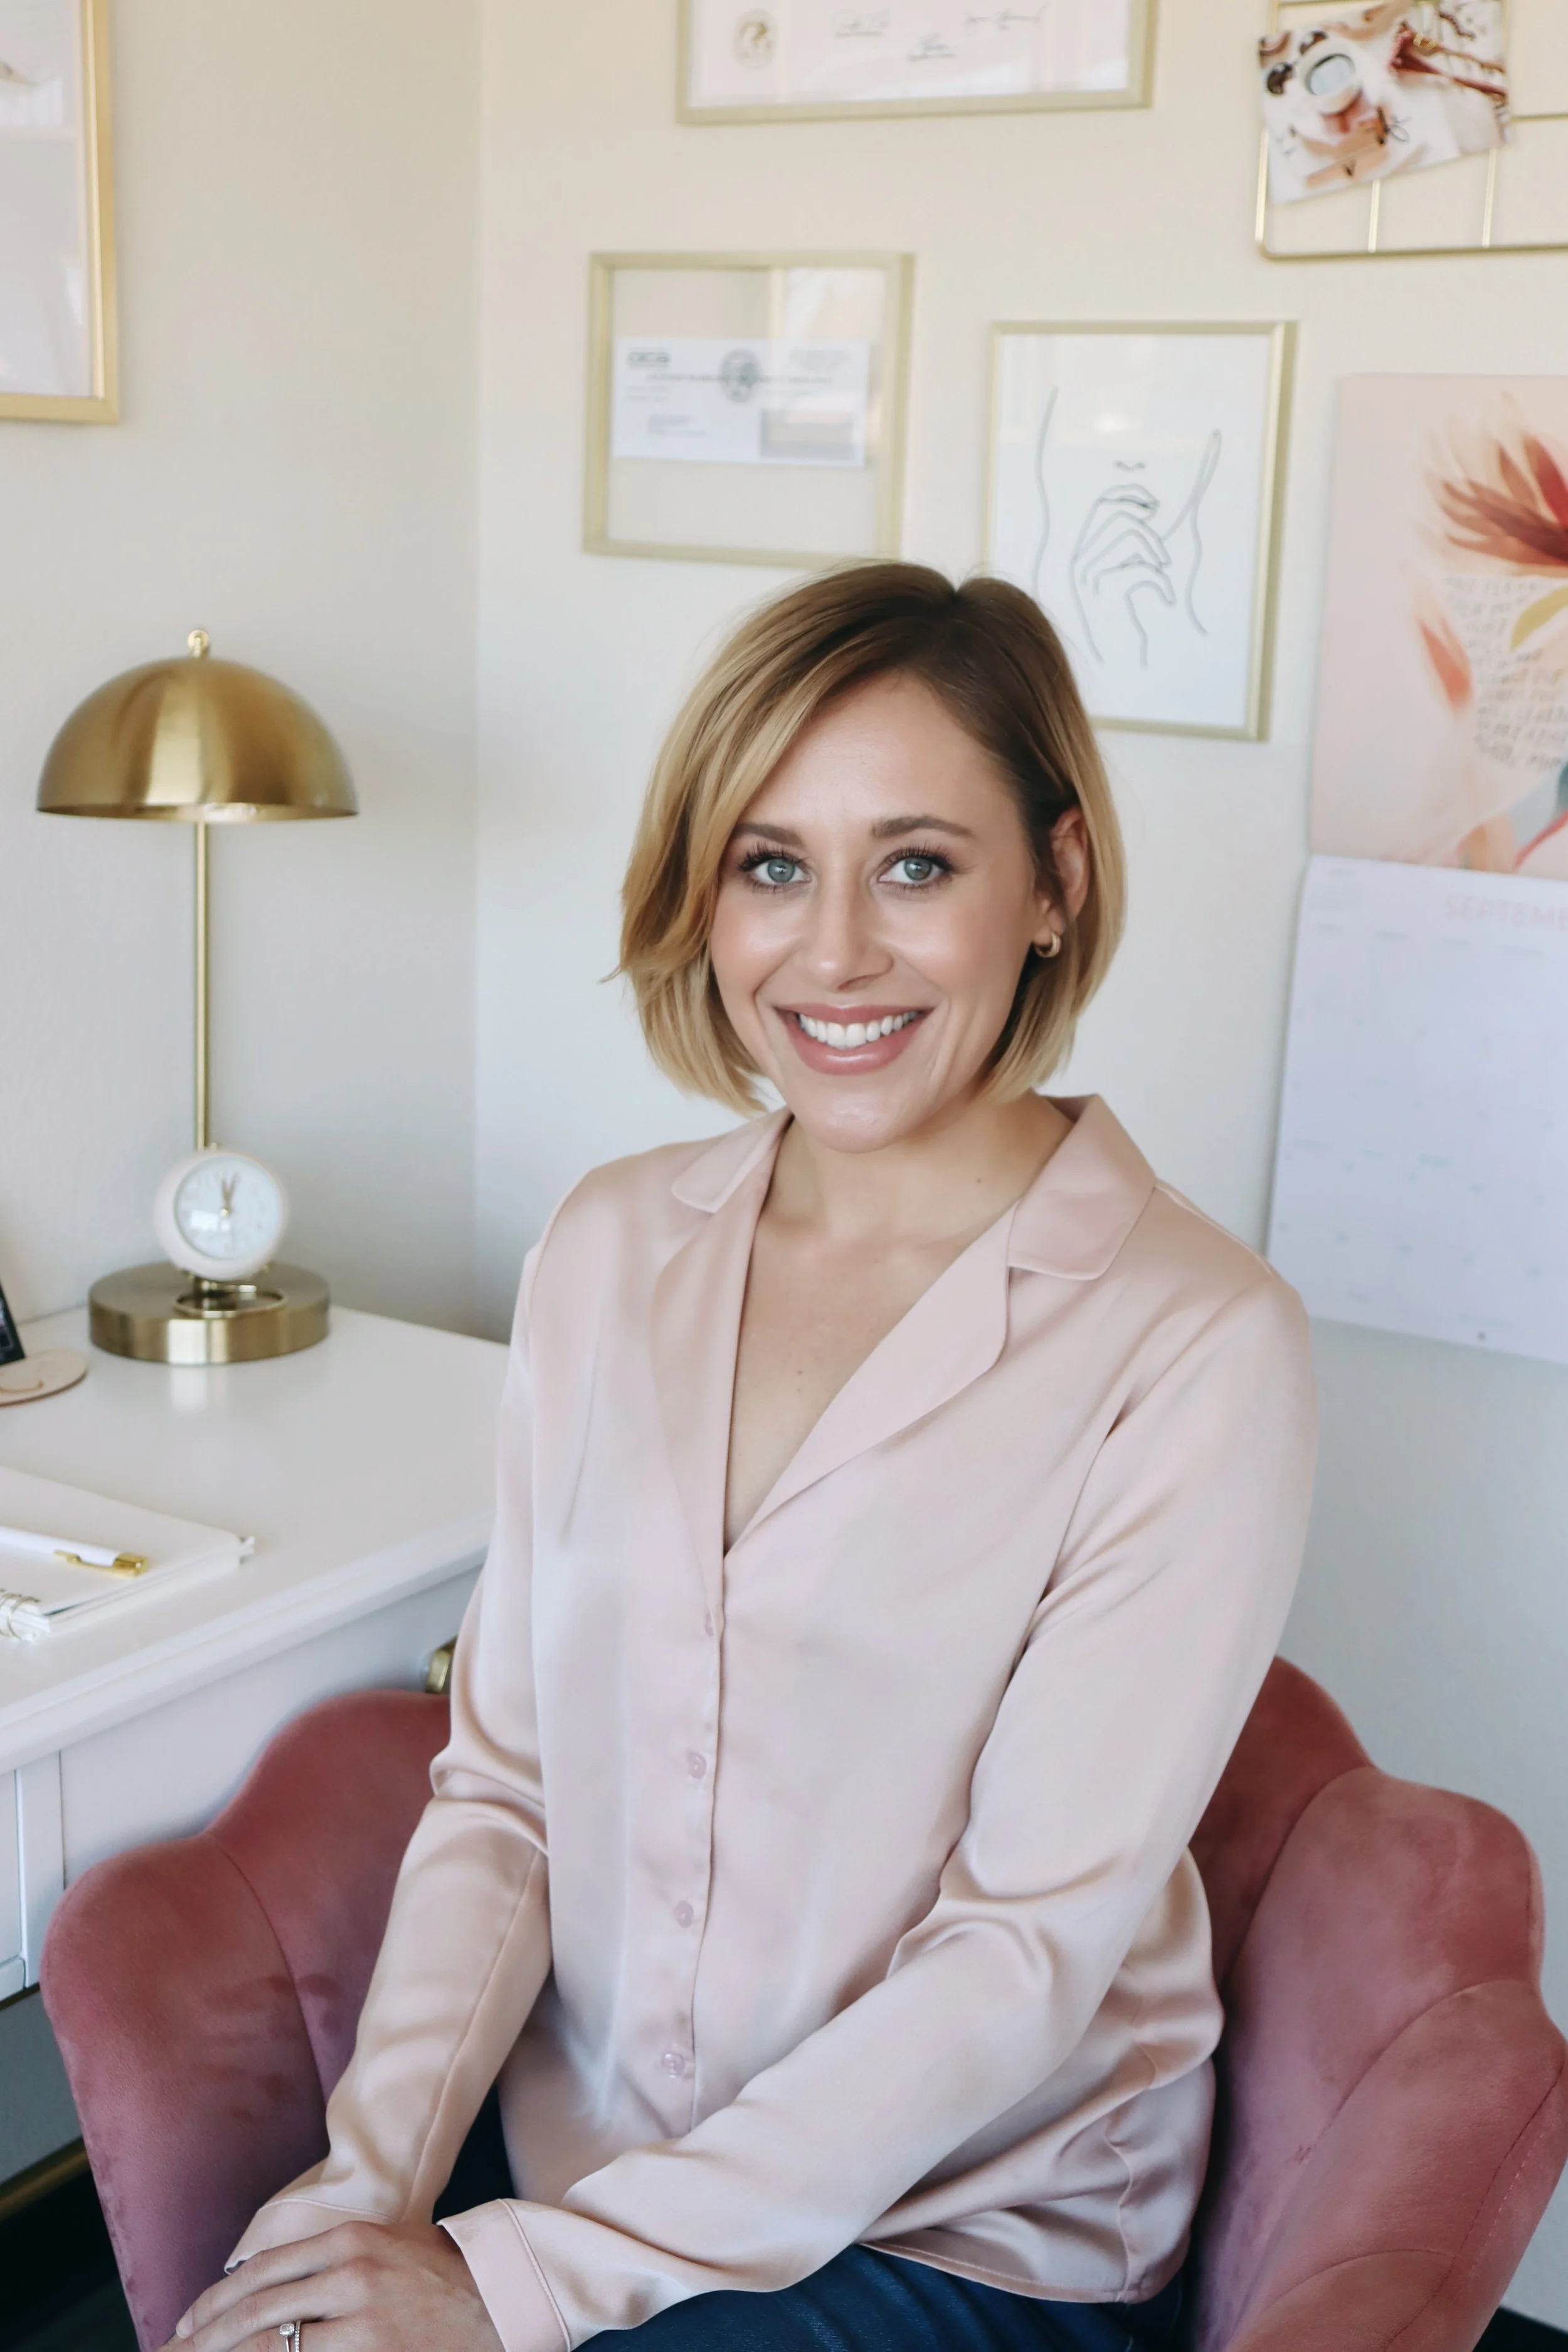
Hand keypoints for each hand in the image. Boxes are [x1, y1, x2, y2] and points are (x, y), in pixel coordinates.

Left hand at [162, 2219, 504, 2351]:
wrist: (501, 2301)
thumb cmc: (439, 2274)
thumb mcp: (383, 2246)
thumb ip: (328, 2261)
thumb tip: (263, 2287)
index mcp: (350, 2239)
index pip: (262, 2272)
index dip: (216, 2303)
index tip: (186, 2326)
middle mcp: (351, 2275)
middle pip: (258, 2312)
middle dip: (205, 2340)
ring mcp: (363, 2321)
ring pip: (273, 2346)